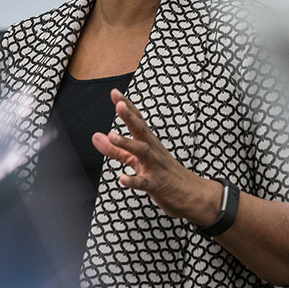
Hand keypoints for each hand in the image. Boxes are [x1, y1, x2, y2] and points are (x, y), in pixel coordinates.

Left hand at [91, 88, 220, 224]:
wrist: (193, 195)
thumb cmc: (163, 174)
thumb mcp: (137, 160)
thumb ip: (115, 150)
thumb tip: (95, 136)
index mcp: (149, 143)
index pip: (138, 120)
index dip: (126, 106)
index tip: (115, 92)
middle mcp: (153, 151)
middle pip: (141, 130)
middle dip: (129, 117)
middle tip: (118, 104)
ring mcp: (155, 167)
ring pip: (142, 152)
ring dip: (128, 143)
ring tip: (112, 135)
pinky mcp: (157, 185)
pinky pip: (145, 183)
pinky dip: (134, 180)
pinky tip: (122, 179)